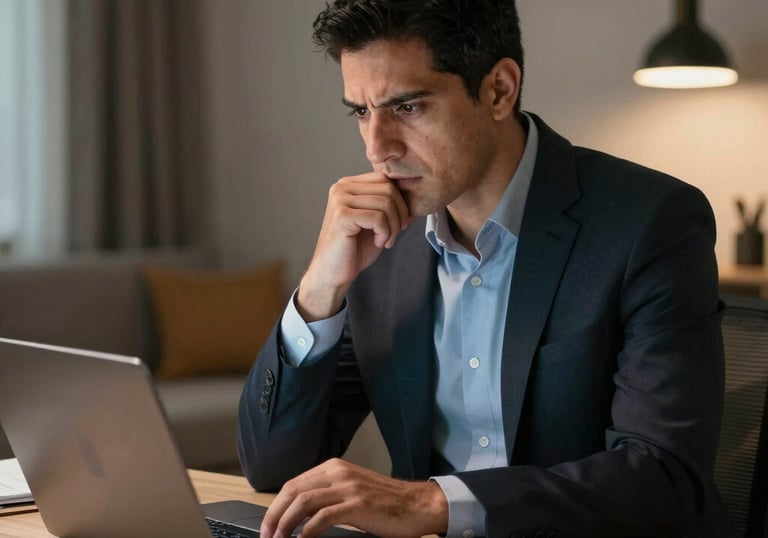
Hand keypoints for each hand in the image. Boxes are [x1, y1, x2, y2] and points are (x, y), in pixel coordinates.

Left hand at [260, 459, 447, 537]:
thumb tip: (299, 515)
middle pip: (293, 491)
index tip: (268, 525)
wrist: (419, 505)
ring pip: (303, 502)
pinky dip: (306, 531)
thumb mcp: (353, 491)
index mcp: (335, 467)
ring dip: (285, 524)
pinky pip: (322, 517)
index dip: (276, 505)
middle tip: (267, 535)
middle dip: (274, 515)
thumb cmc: (388, 503)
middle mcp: (339, 472)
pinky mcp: (357, 505)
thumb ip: (329, 495)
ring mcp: (348, 487)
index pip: (294, 483)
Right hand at [297, 173, 410, 320]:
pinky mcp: (342, 216)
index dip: (400, 202)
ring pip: (386, 203)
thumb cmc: (354, 249)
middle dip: (399, 215)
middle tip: (393, 235)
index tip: (398, 224)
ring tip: (385, 240)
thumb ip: (392, 207)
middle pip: (388, 189)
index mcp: (349, 185)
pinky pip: (378, 217)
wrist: (333, 273)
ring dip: (392, 227)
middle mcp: (342, 188)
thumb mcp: (378, 223)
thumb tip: (417, 197)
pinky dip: (384, 233)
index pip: (386, 179)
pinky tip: (378, 243)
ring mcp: (340, 200)